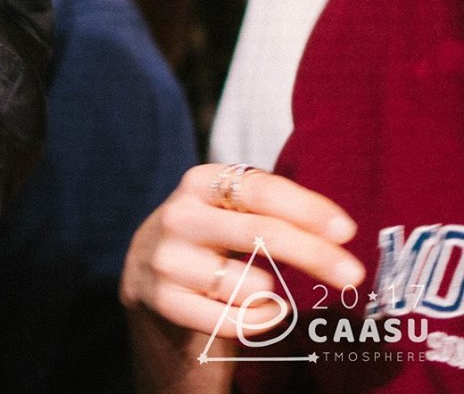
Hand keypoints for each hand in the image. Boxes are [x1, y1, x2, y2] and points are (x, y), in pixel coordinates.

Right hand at [122, 164, 361, 354]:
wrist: (150, 271)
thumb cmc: (214, 237)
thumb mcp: (232, 208)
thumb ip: (274, 210)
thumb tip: (339, 234)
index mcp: (199, 183)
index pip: (261, 191)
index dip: (307, 209)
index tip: (346, 230)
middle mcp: (179, 216)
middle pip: (261, 234)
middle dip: (315, 255)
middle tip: (354, 275)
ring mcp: (167, 259)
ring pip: (251, 284)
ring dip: (273, 292)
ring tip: (261, 287)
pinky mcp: (164, 300)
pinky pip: (234, 321)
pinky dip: (259, 321)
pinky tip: (257, 311)